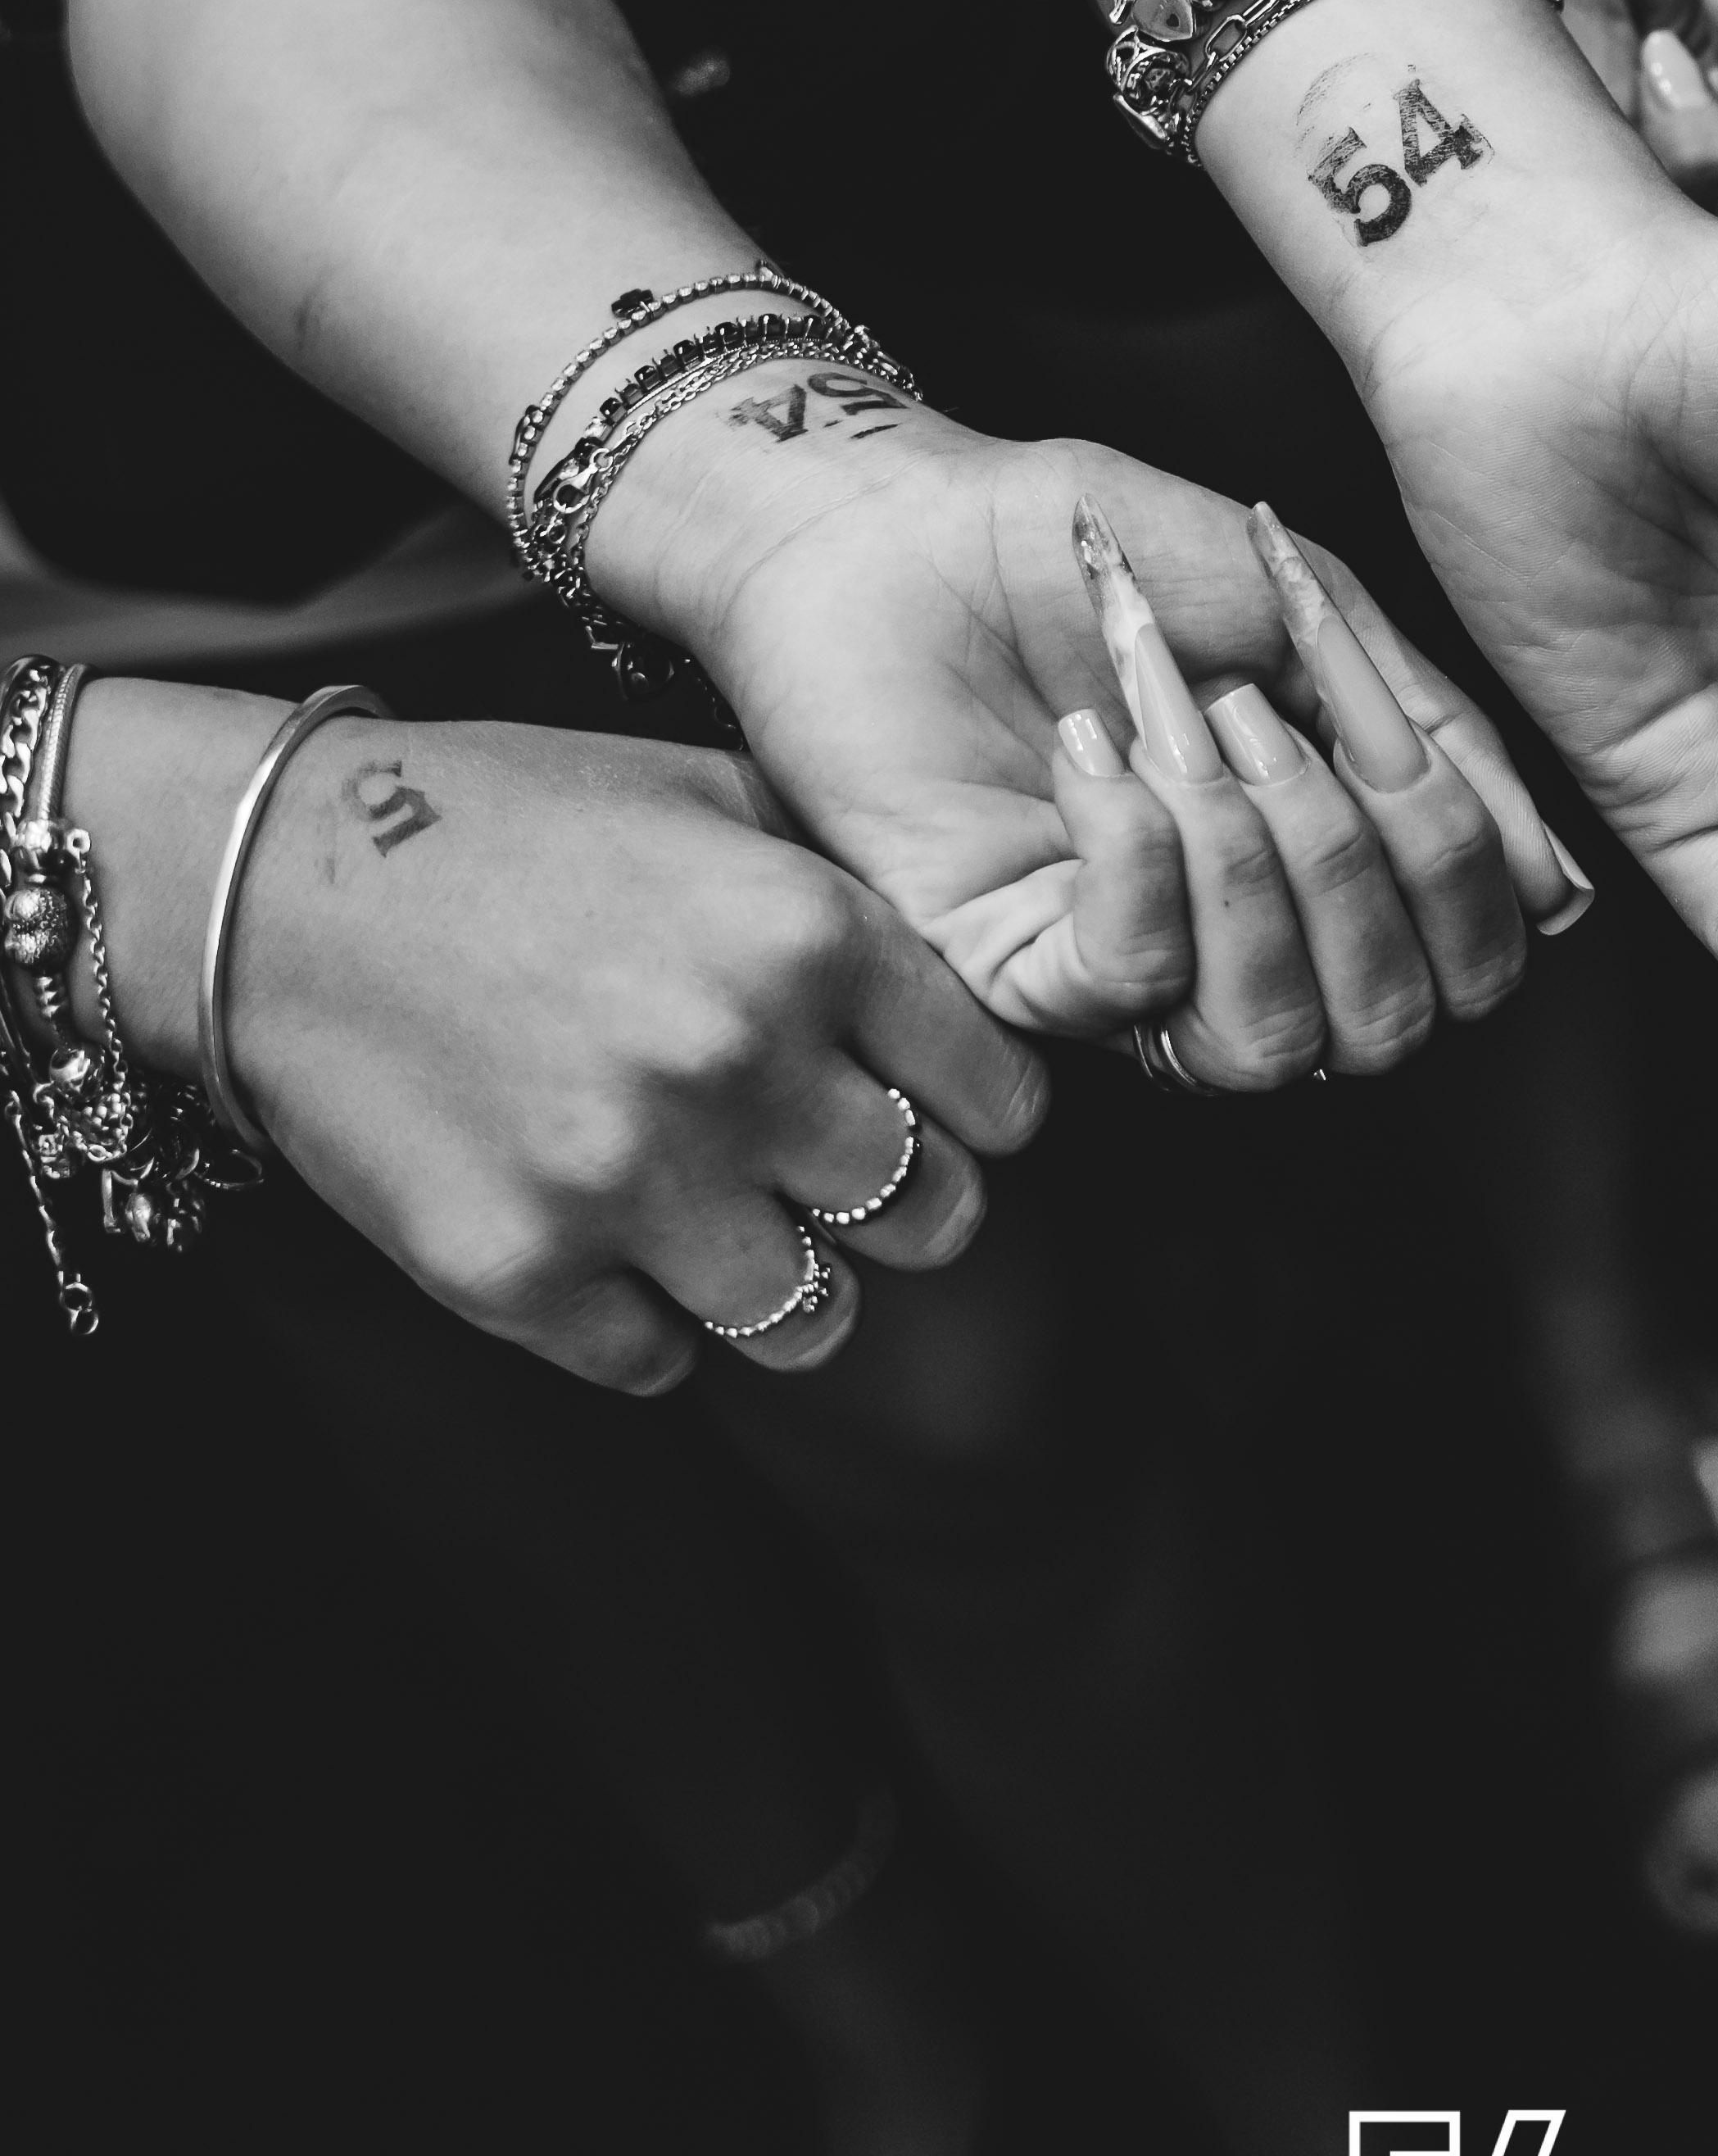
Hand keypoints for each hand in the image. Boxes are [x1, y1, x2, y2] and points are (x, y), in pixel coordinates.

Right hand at [155, 709, 1040, 1391]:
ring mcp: (628, 1183)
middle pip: (929, 1216)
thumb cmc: (506, 820)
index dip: (981, 1106)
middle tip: (842, 1169)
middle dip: (902, 1198)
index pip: (1001, 1094)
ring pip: (815, 1318)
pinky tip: (609, 1235)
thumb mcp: (706, 792)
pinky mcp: (521, 1275)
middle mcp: (736, 1064)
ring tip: (730, 1215)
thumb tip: (961, 988)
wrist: (279, 887)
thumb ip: (842, 885)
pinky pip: (663, 1363)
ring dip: (790, 1278)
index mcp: (806, 933)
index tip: (943, 1104)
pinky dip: (649, 1319)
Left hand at [608, 399, 1565, 1079]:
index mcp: (1318, 874)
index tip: (1392, 727)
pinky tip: (1089, 747)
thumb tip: (1551, 883)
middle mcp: (1231, 948)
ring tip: (1183, 725)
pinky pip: (1127, 980)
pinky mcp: (1002, 969)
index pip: (1461, 972)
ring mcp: (1119, 970)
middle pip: (1382, 1026)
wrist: (900, 514)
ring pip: (1265, 1040)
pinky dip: (1138, 849)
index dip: (1464, 868)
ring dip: (1256, 862)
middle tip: (1266, 712)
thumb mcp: (1309, 609)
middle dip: (1361, 858)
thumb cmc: (1097, 546)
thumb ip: (1429, 734)